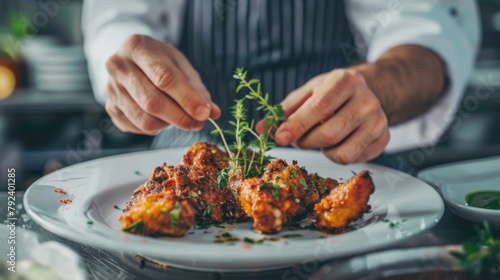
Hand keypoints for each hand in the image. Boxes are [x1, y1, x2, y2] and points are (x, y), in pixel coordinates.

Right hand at [104, 35, 219, 134]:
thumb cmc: (159, 61)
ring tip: (182, 118)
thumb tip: (212, 112)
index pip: (164, 77)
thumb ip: (197, 88)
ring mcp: (111, 89)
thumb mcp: (180, 65)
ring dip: (170, 124)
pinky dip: (157, 127)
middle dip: (181, 117)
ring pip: (145, 119)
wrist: (130, 60)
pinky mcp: (111, 108)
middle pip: (152, 102)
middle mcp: (118, 67)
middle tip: (199, 122)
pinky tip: (163, 117)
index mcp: (137, 47)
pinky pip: (138, 128)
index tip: (204, 112)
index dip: (186, 98)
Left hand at [268, 69, 389, 163]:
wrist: (367, 93)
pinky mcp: (384, 139)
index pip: (319, 108)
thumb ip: (284, 111)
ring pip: (341, 153)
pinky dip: (337, 155)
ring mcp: (379, 121)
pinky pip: (353, 160)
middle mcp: (367, 100)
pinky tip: (337, 141)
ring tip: (321, 137)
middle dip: (305, 142)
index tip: (279, 137)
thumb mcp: (307, 93)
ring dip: (322, 151)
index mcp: (346, 81)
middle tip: (298, 138)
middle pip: (329, 135)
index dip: (296, 126)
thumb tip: (261, 129)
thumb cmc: (331, 93)